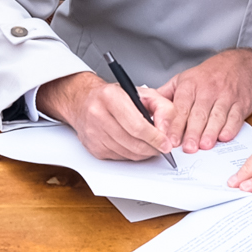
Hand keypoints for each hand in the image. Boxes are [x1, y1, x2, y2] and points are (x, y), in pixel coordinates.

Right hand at [35, 71, 177, 162]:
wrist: (85, 100)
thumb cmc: (115, 96)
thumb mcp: (143, 93)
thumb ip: (162, 107)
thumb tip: (167, 130)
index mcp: (110, 97)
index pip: (137, 126)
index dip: (155, 138)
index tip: (166, 144)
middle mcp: (98, 114)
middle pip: (133, 142)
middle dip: (152, 148)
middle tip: (162, 147)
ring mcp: (94, 133)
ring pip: (127, 153)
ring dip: (143, 153)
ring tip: (150, 145)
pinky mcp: (93, 147)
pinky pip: (119, 158)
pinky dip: (131, 155)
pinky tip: (134, 145)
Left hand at [155, 48, 251, 151]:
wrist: (240, 64)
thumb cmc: (209, 75)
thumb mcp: (185, 78)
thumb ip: (167, 94)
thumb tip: (146, 107)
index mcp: (191, 85)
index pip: (181, 107)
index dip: (176, 124)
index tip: (170, 139)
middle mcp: (208, 90)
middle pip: (199, 113)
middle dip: (192, 132)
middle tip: (188, 148)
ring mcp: (226, 96)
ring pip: (217, 116)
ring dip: (210, 132)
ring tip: (204, 146)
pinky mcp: (241, 103)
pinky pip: (235, 116)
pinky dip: (231, 127)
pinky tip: (224, 137)